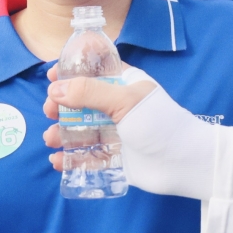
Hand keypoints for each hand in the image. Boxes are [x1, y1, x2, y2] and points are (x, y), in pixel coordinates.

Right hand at [41, 65, 156, 170]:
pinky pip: (86, 155)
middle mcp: (117, 105)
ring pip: (80, 129)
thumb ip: (89, 93)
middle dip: (61, 105)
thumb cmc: (158, 123)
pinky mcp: (113, 156)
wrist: (182, 163)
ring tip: (51, 140)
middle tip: (49, 111)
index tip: (51, 74)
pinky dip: (70, 157)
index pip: (94, 69)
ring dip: (62, 133)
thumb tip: (54, 89)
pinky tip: (58, 161)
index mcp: (123, 83)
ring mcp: (114, 131)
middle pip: (81, 101)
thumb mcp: (124, 101)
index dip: (71, 70)